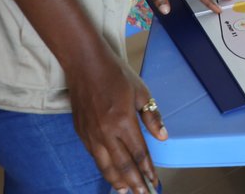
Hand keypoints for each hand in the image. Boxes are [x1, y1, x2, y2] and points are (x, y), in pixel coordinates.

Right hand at [66, 51, 162, 193]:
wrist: (84, 64)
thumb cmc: (115, 74)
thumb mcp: (141, 91)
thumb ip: (152, 117)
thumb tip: (163, 137)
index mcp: (124, 121)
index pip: (139, 153)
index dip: (148, 170)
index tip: (155, 182)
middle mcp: (106, 132)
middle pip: (122, 164)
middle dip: (134, 182)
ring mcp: (91, 134)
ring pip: (105, 165)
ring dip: (117, 180)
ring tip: (126, 191)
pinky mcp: (81, 132)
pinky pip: (94, 156)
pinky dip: (103, 168)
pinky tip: (109, 173)